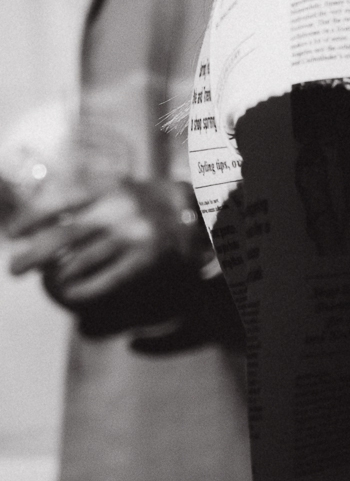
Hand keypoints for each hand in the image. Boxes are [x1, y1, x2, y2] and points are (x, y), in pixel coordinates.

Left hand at [8, 179, 202, 312]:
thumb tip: (40, 224)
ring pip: (80, 261)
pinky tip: (70, 294)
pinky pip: (106, 280)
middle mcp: (120, 209)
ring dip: (55, 275)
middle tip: (14, 269)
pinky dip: (83, 290)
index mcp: (110, 186)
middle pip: (63, 234)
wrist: (200, 213)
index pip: (59, 200)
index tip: (13, 234)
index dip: (30, 218)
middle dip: (32, 255)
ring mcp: (134, 235)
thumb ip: (86, 198)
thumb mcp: (119, 187)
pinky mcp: (146, 259)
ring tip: (44, 281)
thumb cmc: (148, 203)